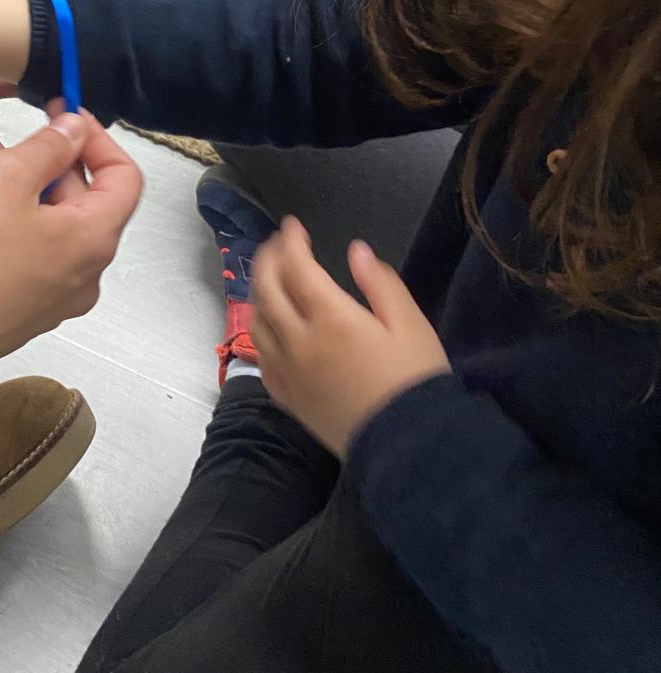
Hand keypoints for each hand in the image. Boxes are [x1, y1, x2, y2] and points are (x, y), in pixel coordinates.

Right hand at [0, 110, 142, 394]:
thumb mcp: (3, 178)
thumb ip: (48, 147)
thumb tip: (72, 131)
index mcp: (91, 243)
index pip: (124, 179)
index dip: (96, 139)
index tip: (65, 116)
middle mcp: (80, 278)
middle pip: (83, 202)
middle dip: (46, 159)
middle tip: (11, 133)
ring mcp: (47, 300)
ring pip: (46, 226)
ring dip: (17, 185)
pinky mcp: (13, 312)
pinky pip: (22, 253)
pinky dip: (3, 218)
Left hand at [249, 217, 449, 456]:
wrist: (408, 446)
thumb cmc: (415, 380)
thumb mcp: (411, 324)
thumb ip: (380, 283)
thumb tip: (355, 251)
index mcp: (331, 318)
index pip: (297, 268)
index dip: (291, 242)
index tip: (292, 226)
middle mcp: (300, 341)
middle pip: (267, 290)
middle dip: (267, 260)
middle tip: (276, 245)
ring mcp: (289, 372)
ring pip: (257, 324)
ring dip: (259, 295)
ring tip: (270, 281)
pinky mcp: (289, 399)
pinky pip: (262, 360)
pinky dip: (261, 336)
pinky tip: (270, 331)